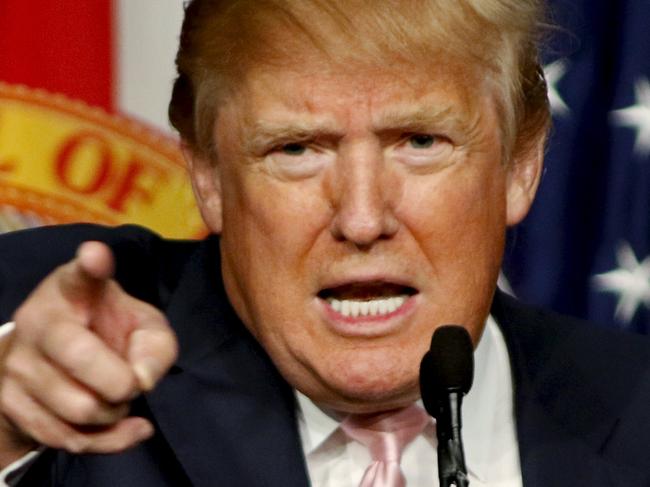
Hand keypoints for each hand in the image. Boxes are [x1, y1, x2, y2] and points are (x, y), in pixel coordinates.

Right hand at [0, 241, 177, 463]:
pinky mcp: (10, 404)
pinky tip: (128, 427)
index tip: (97, 255)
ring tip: (118, 397)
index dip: (91, 266)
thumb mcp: (144, 327)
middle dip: (122, 382)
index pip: (80, 275)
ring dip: (114, 412)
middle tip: (131, 381)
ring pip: (78, 408)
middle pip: (81, 358)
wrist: (56, 363)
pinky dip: (108, 440)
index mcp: (72, 289)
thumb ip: (156, 344)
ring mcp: (17, 364)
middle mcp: (37, 320)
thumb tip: (142, 378)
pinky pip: (67, 438)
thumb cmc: (109, 331)